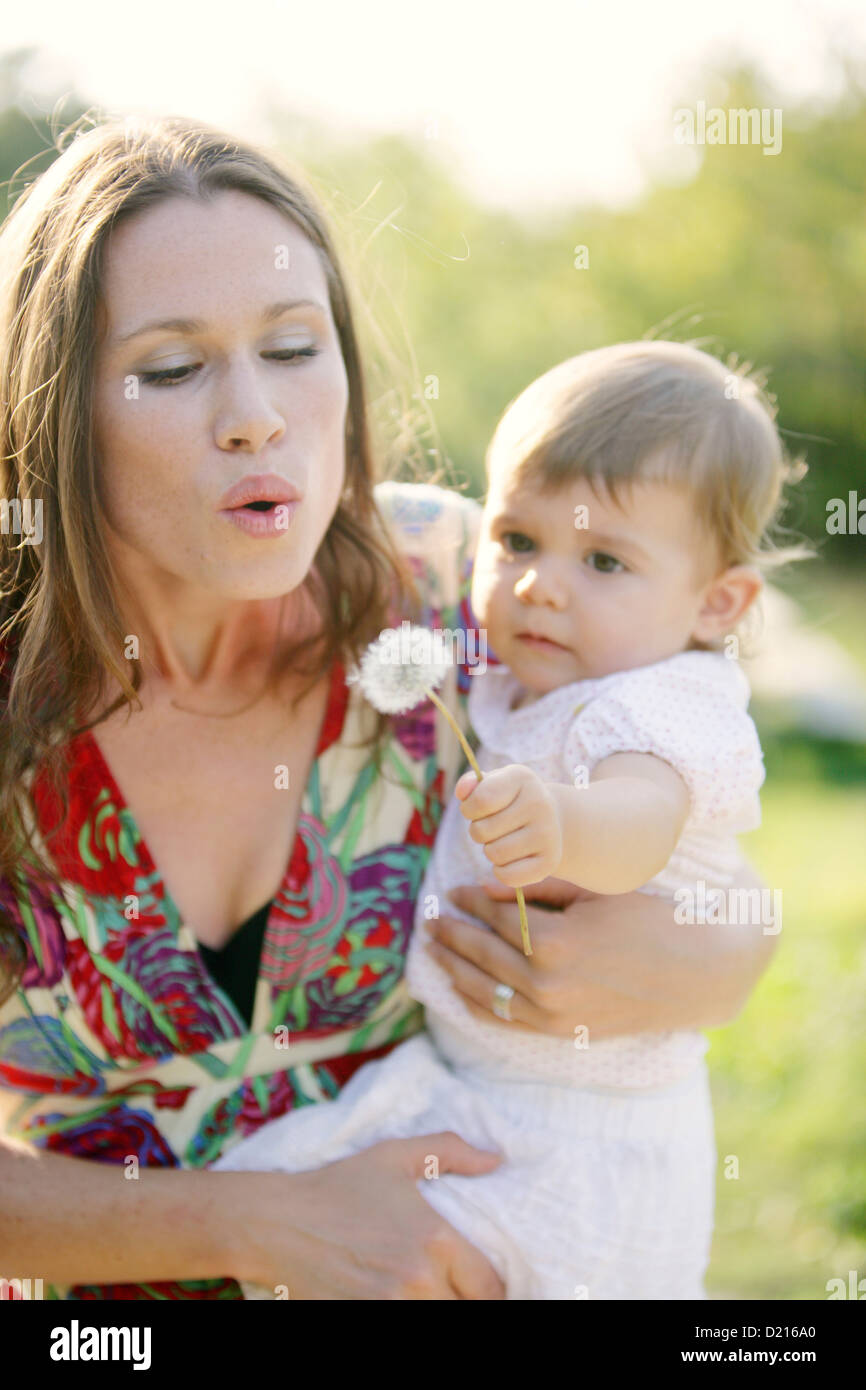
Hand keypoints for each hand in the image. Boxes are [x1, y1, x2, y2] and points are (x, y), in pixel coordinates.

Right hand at [234, 1133, 505, 1299]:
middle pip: (465, 1310)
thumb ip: (450, 1151)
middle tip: (456, 1289)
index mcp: (435, 1239)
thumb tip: (495, 1159)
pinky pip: (404, 1337)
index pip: (488, 1287)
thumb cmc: (337, 1186)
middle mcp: (418, 1280)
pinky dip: (410, 1318)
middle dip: (464, 1300)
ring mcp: (390, 1308)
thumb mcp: (394, 1156)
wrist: (278, 1223)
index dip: (493, 1291)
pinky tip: (404, 1302)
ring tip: (430, 1295)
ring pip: (439, 1322)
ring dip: (439, 1309)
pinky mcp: (363, 1321)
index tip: (483, 1286)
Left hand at [424, 859, 775, 1037]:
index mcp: (554, 941)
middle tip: (431, 920)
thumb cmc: (650, 919)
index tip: (452, 892)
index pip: (495, 916)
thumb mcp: (595, 892)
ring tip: (436, 951)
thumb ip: (538, 888)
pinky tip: (461, 990)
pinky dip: (478, 1005)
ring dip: (455, 970)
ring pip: (485, 992)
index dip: (469, 902)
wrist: (696, 973)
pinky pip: (505, 1021)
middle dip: (452, 935)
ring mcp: (552, 1014)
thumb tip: (488, 885)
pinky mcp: (561, 1032)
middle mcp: (546, 983)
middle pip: (482, 954)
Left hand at [455, 765, 561, 887]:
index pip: (481, 800)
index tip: (476, 809)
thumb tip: (462, 791)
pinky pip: (507, 876)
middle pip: (481, 831)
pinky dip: (501, 871)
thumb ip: (472, 784)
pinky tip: (512, 858)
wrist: (552, 820)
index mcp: (522, 778)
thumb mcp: (493, 784)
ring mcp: (548, 834)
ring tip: (505, 840)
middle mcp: (540, 804)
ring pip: (494, 854)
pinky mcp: (550, 862)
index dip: (469, 809)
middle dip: (479, 831)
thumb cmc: (511, 801)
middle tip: (494, 826)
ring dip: (490, 850)